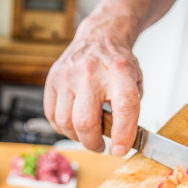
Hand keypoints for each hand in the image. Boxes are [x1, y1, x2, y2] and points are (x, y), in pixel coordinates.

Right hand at [44, 15, 143, 156]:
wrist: (99, 37)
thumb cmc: (117, 64)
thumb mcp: (135, 82)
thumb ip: (130, 112)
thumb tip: (120, 143)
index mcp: (120, 72)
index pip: (124, 107)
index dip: (122, 134)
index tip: (120, 150)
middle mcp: (91, 72)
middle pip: (85, 121)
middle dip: (93, 142)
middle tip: (100, 145)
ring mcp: (68, 75)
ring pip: (65, 122)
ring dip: (77, 137)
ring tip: (87, 133)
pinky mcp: (53, 79)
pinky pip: (52, 115)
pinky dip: (62, 127)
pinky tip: (73, 124)